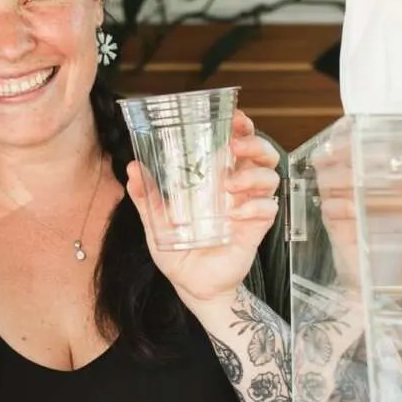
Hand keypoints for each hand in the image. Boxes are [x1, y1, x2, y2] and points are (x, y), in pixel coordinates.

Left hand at [125, 110, 279, 304]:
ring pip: (270, 176)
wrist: (190, 284)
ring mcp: (248, 207)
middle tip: (234, 147)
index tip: (234, 117)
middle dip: (254, 143)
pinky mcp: (256, 228)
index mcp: (215, 178)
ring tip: (229, 184)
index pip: (236, 142)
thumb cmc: (176, 249)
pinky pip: (268, 209)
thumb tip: (132, 168)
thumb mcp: (155, 220)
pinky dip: (255, 207)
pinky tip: (236, 214)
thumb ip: (146, 196)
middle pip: (261, 154)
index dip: (241, 127)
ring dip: (253, 174)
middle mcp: (236, 188)